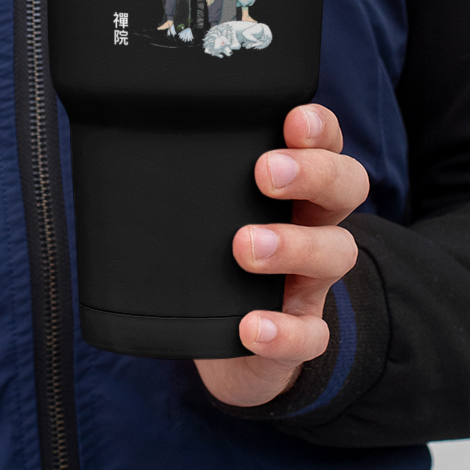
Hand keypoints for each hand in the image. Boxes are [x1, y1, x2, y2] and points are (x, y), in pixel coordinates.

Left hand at [196, 104, 364, 409]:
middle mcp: (314, 226)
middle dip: (313, 173)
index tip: (291, 120)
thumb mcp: (211, 211)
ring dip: (294, 246)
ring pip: (337, 253)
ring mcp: (313, 283)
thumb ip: (193, 178)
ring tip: (246, 246)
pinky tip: (252, 326)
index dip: (319, 128)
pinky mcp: (302, 337)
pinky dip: (283, 332)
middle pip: (347, 186)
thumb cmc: (216, 261)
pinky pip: (311, 335)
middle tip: (264, 174)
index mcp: (296, 187)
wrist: (233, 349)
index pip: (325, 143)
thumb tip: (122, 139)